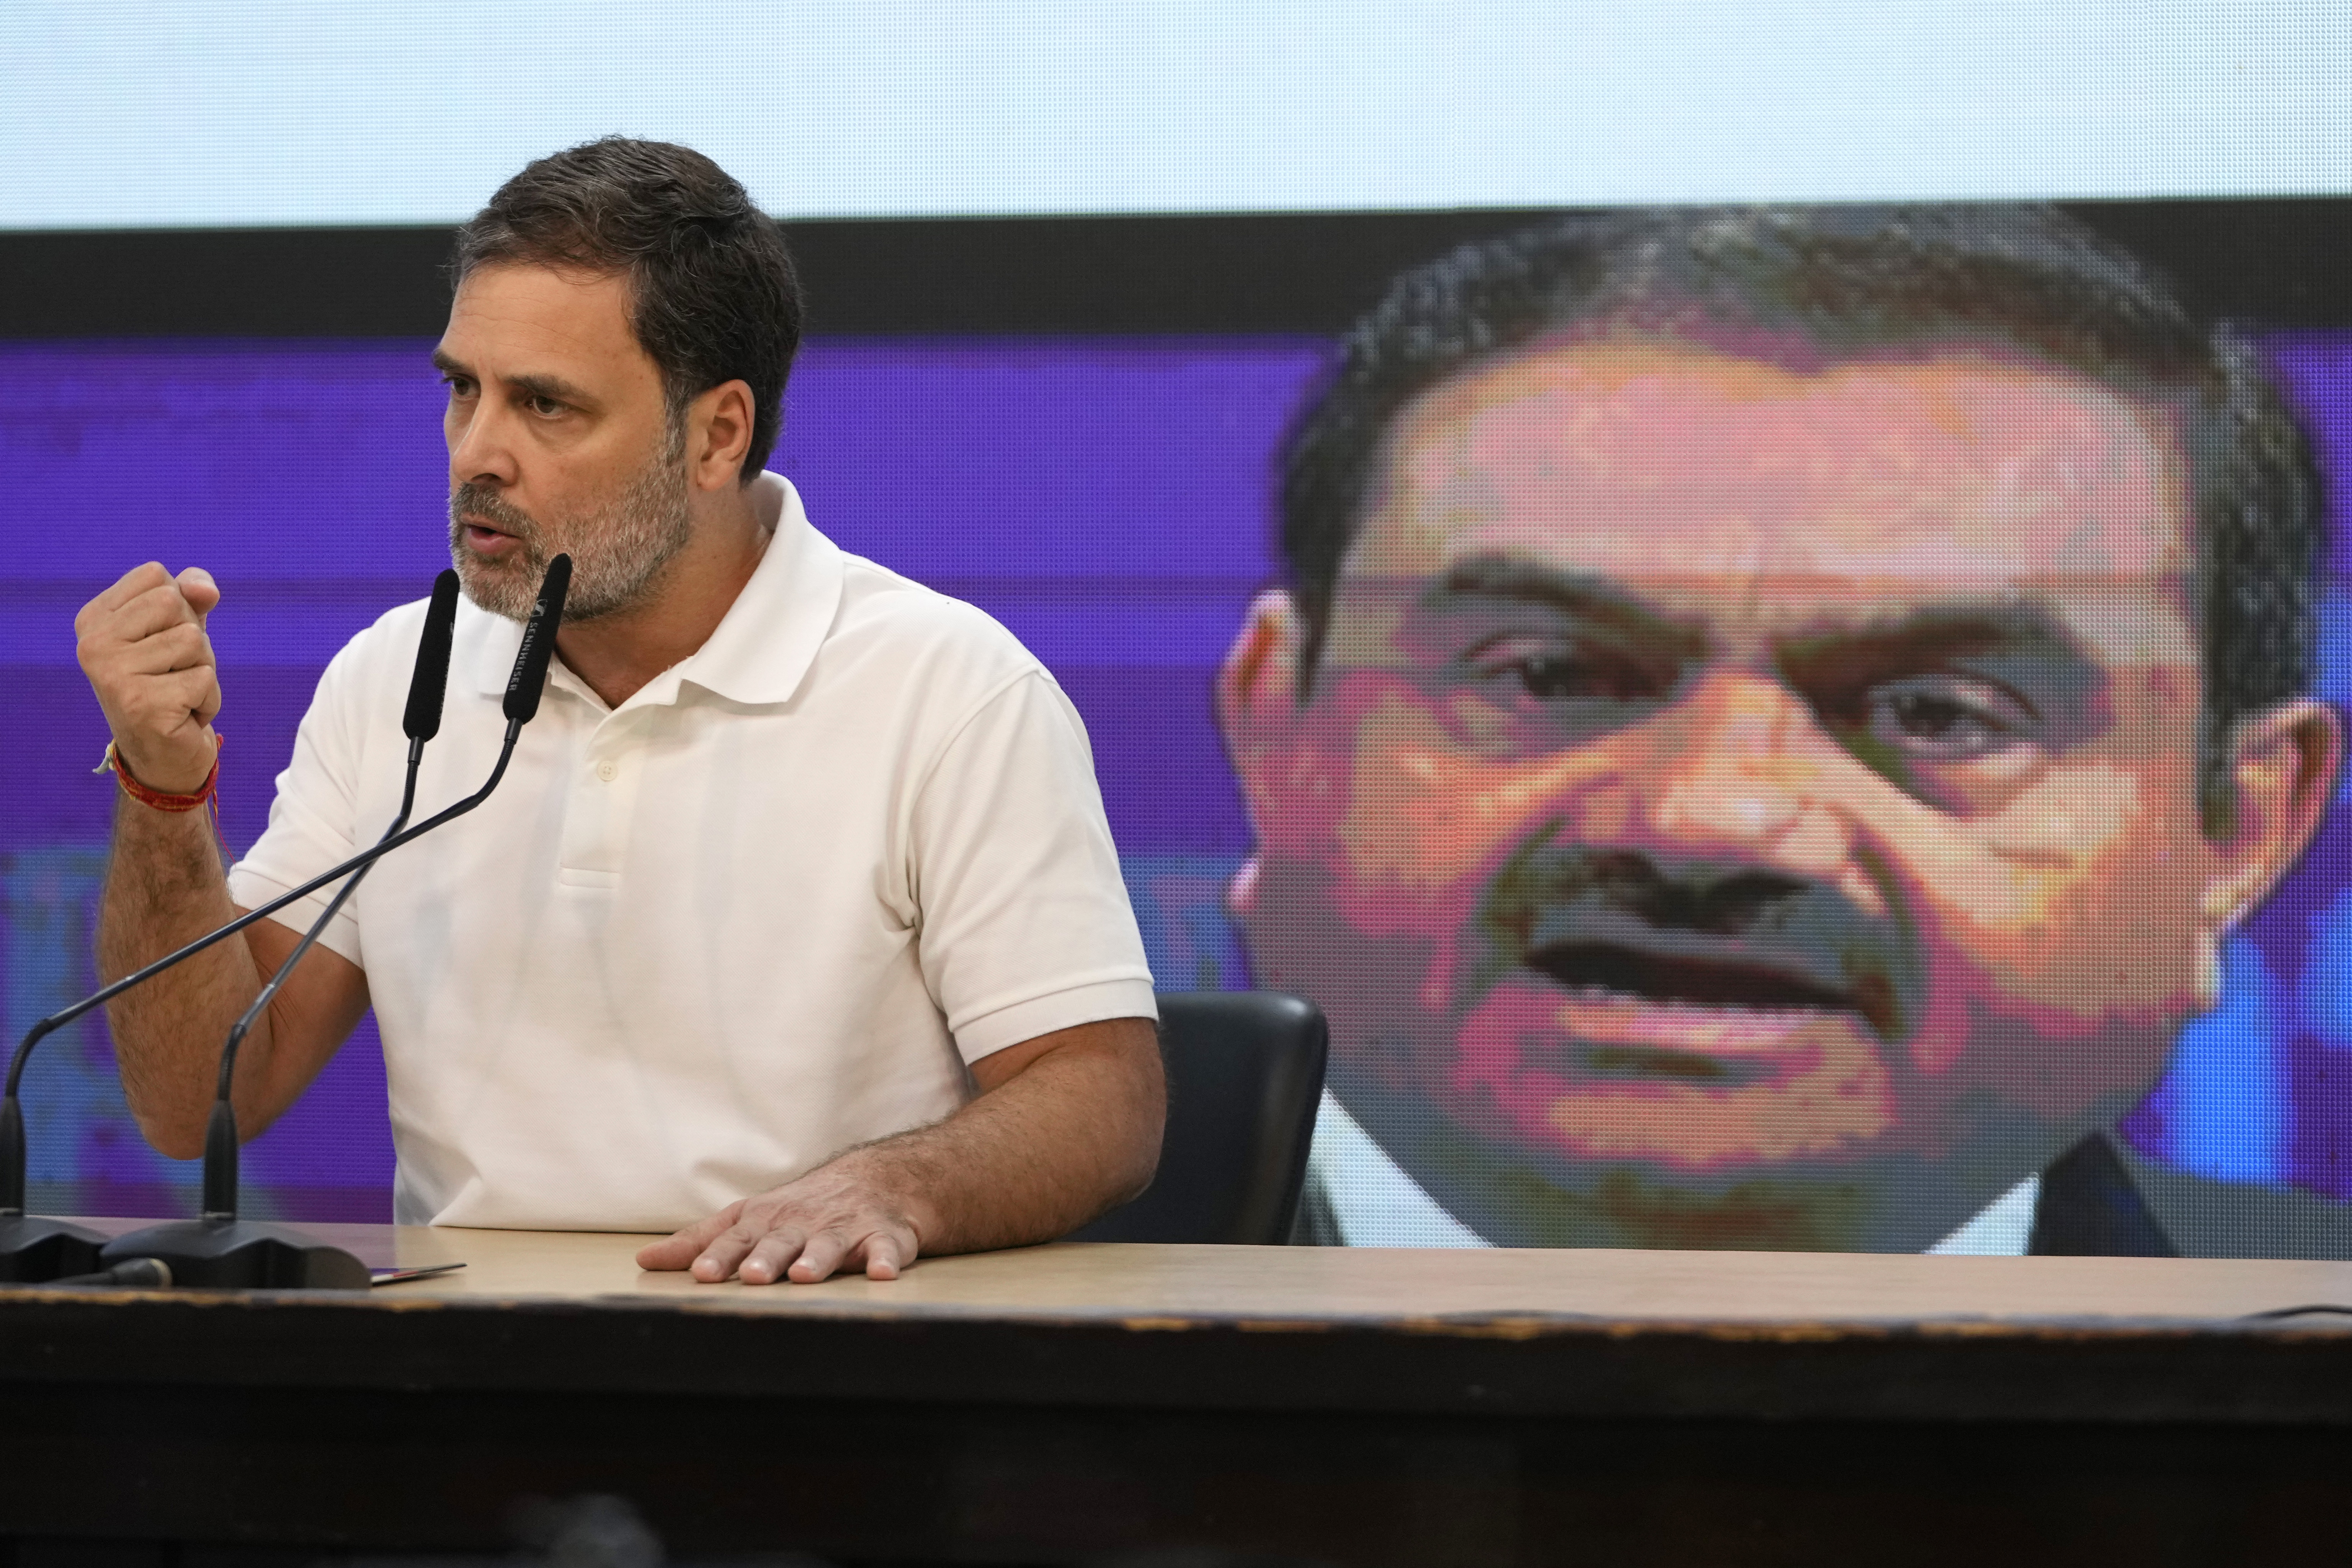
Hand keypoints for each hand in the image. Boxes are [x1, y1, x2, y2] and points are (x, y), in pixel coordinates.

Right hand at [76, 563, 222, 794]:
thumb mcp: (180, 628)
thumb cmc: (171, 682)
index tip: (162, 642)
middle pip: (174, 602)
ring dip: (202, 670)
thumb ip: (191, 595)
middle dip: (193, 638)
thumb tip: (205, 589)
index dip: (180, 606)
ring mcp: (112, 674)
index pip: (155, 575)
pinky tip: (182, 715)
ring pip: (193, 641)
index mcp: (94, 618)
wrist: (163, 755)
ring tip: (178, 693)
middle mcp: (92, 644)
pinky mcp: (141, 704)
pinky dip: (208, 699)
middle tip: (175, 672)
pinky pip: (204, 679)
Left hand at [635, 1156, 930, 1284]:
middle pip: (782, 1240)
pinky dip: (887, 1259)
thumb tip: (645, 1260)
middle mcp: (803, 1223)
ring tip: (804, 1274)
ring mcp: (844, 1229)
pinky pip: (888, 1248)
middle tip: (753, 1276)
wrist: (877, 1180)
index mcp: (768, 1221)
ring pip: (829, 1244)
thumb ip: (700, 1241)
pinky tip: (884, 1273)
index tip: (702, 1274)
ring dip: (817, 1258)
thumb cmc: (801, 1209)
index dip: (721, 1256)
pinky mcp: (884, 1236)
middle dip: (767, 1257)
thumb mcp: (749, 1218)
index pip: (738, 1238)